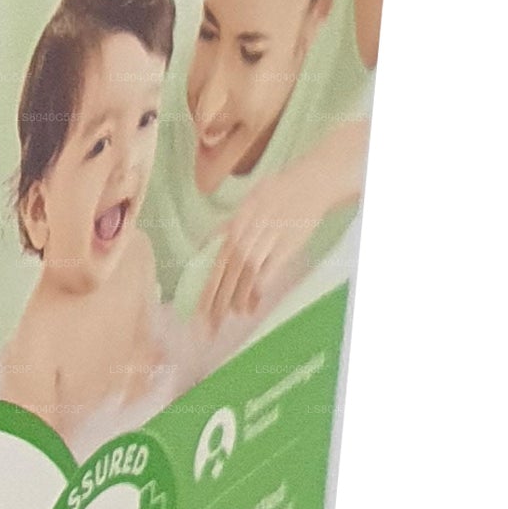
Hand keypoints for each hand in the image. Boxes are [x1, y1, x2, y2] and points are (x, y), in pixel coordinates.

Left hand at [199, 166, 325, 331]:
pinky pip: (269, 271)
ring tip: (234, 317)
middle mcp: (247, 234)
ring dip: (238, 298)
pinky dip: (259, 288)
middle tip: (209, 325)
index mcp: (234, 227)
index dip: (207, 289)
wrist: (309, 183)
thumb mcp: (245, 206)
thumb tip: (206, 246)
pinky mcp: (287, 245)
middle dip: (217, 301)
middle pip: (228, 273)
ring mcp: (266, 240)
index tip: (198, 311)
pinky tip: (253, 304)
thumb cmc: (276, 194)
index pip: (216, 264)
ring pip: (246, 275)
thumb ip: (226, 228)